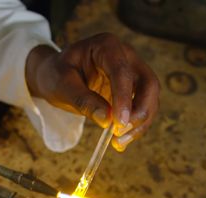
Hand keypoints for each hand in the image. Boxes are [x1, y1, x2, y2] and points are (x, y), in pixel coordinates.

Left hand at [25, 33, 159, 151]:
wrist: (55, 74)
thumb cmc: (56, 74)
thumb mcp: (62, 85)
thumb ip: (83, 100)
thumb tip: (106, 119)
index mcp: (106, 46)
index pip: (122, 71)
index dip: (124, 98)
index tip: (119, 123)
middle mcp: (126, 55)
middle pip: (148, 83)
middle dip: (140, 111)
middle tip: (121, 133)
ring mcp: (133, 71)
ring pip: (150, 97)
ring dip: (140, 122)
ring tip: (118, 142)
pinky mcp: (133, 88)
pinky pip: (142, 107)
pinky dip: (135, 125)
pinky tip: (120, 141)